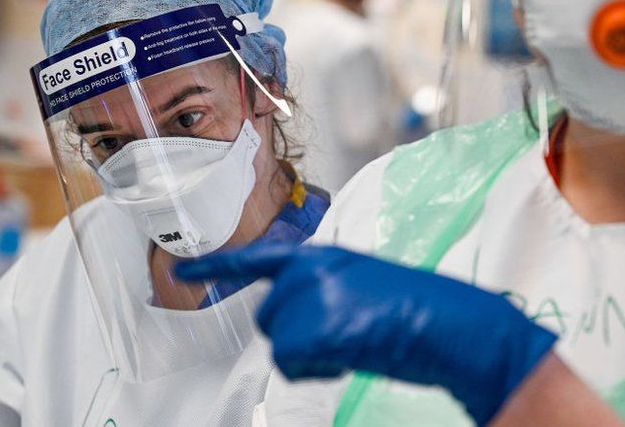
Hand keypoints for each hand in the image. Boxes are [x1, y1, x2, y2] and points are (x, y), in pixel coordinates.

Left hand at [175, 242, 556, 424]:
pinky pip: (291, 363)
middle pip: (269, 316)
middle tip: (343, 337)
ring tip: (352, 344)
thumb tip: (301, 319)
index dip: (215, 268)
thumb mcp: (361, 283)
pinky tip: (350, 355)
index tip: (179, 272)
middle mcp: (309, 269)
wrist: (445, 321)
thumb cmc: (414, 308)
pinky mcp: (312, 326)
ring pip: (279, 342)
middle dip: (296, 336)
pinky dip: (317, 369)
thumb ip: (324, 290)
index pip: (257, 260)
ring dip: (310, 355)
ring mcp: (309, 296)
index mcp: (322, 256)